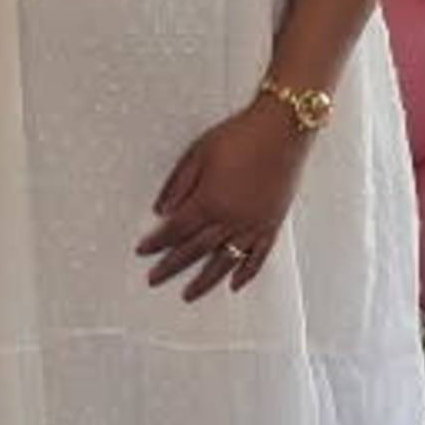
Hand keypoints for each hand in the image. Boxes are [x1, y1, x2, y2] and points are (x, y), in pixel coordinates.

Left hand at [140, 94, 310, 301]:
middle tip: (154, 279)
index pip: (175, 229)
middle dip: (171, 266)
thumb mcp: (199, 153)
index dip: (156, 241)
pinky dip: (246, 273)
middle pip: (195, 250)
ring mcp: (253, 225)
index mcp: (209, 201)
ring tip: (188, 295)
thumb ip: (179, 183)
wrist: (282, 129)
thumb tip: (161, 210)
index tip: (141, 252)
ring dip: (205, 280)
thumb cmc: (239, 135)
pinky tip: (234, 285)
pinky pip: (258, 256)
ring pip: (225, 261)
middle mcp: (230, 220)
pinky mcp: (272, 224)